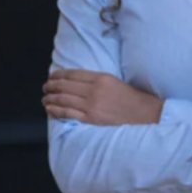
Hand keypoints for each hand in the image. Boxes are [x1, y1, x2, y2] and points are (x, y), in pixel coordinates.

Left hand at [43, 70, 163, 125]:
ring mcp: (91, 105)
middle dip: (51, 86)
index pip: (73, 74)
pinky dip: (55, 111)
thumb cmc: (133, 99)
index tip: (52, 76)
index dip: (58, 75)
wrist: (146, 115)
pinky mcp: (90, 118)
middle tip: (45, 88)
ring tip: (45, 98)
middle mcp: (94, 91)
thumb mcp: (116, 82)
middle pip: (64, 86)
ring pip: (62, 99)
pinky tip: (50, 109)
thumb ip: (98, 81)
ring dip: (50, 98)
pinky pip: (67, 113)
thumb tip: (78, 83)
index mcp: (102, 78)